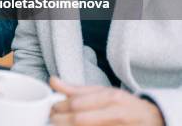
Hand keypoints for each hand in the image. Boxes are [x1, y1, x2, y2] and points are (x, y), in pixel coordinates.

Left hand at [50, 76, 164, 125]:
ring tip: (60, 124)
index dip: (60, 107)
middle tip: (52, 119)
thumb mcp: (102, 91)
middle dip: (60, 120)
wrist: (151, 119)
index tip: (52, 108)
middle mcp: (116, 114)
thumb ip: (76, 89)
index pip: (77, 104)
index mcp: (111, 98)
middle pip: (79, 120)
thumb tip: (52, 81)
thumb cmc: (122, 104)